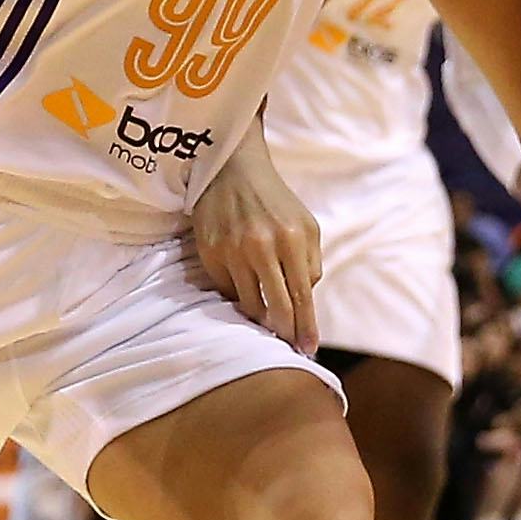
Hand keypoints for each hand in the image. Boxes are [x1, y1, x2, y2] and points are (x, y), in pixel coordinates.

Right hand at [193, 146, 321, 356]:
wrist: (232, 170)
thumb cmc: (276, 202)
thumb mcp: (306, 226)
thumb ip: (310, 263)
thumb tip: (305, 300)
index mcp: (291, 239)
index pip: (301, 296)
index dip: (305, 327)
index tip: (308, 349)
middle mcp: (261, 247)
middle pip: (275, 308)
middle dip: (284, 332)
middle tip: (288, 345)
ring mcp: (232, 251)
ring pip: (249, 304)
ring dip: (260, 317)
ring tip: (267, 320)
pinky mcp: (210, 253)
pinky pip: (227, 290)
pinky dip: (238, 295)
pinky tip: (245, 289)